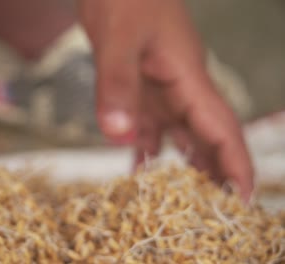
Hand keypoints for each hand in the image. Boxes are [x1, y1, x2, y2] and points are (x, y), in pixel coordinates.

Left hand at [78, 0, 252, 200]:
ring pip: (179, 134)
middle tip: (212, 214)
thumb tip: (119, 136)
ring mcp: (160, 87)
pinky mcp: (138, 86)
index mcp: (188, 77)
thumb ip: (117, 85)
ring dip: (181, 166)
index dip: (235, 164)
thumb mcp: (118, 39)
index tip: (242, 200)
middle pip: (205, 137)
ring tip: (180, 202)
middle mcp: (180, 87)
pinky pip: (147, 125)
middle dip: (213, 174)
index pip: (222, 128)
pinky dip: (145, 148)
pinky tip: (137, 169)